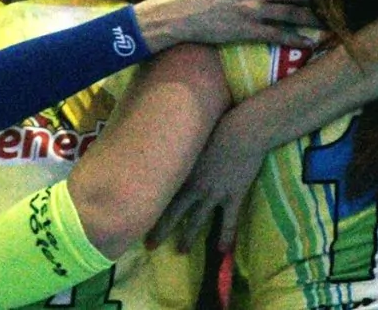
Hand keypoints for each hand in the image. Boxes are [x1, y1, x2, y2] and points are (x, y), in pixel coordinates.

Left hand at [146, 106, 263, 252]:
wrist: (243, 132)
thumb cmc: (217, 125)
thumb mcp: (190, 132)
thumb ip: (177, 140)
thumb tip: (161, 133)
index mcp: (182, 171)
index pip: (159, 194)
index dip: (148, 207)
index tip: (134, 218)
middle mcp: (194, 187)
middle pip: (173, 213)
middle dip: (160, 231)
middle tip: (149, 246)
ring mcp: (214, 194)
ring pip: (198, 221)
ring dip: (188, 237)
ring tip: (180, 251)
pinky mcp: (233, 196)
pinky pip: (228, 221)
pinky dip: (225, 236)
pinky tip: (223, 252)